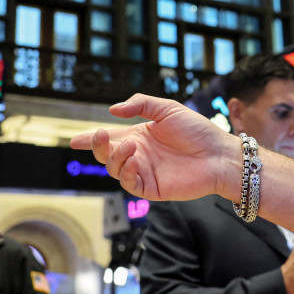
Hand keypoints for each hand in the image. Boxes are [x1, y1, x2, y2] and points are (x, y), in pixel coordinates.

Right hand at [70, 94, 238, 201]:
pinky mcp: (152, 188)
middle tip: (100, 135)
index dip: (92, 139)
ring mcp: (145, 172)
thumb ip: (140, 105)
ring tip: (130, 146)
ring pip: (115, 169)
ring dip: (115, 157)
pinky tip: (133, 160)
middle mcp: (140, 154)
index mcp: (141, 135)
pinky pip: (130, 184)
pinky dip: (126, 173)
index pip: (111, 138)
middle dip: (98, 146)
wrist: (219, 154)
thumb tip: (113, 110)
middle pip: (108, 155)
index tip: (75, 140)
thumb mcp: (167, 109)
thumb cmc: (198, 131)